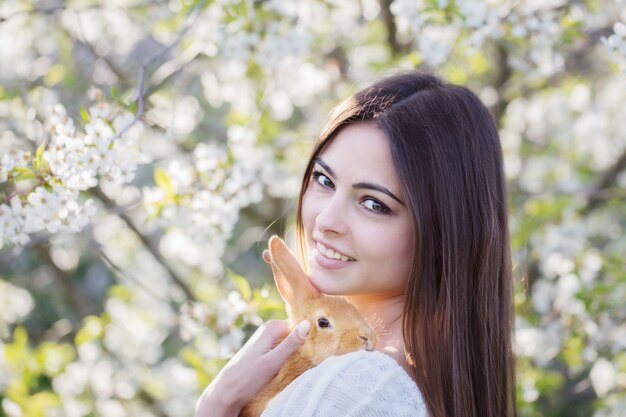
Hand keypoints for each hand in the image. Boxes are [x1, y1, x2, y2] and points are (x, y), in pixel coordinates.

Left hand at [195, 319, 310, 416]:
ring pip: (291, 341)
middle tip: (316, 355)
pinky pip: (284, 348)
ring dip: (299, 350)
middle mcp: (269, 329)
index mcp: (272, 327)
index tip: (323, 344)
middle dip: (305, 342)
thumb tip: (308, 323)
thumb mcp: (273, 361)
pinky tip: (294, 364)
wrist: (227, 391)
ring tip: (307, 361)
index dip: (311, 334)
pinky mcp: (265, 349)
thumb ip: (291, 343)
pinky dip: (290, 355)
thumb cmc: (247, 377)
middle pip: (296, 332)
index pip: (301, 324)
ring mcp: (267, 339)